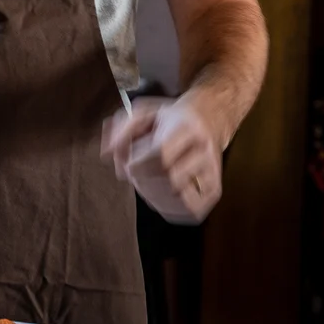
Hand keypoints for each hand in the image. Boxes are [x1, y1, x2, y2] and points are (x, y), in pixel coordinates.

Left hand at [102, 95, 221, 222]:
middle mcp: (205, 152)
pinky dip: (168, 208)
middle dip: (142, 181)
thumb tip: (107, 155)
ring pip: (180, 200)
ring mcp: (213, 173)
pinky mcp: (215, 191)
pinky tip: (159, 194)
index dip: (137, 166)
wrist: (208, 121)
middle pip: (169, 180)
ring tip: (146, 182)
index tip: (128, 164)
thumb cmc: (169, 118)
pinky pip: (191, 212)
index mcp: (186, 128)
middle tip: (135, 173)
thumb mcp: (143, 111)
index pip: (161, 156)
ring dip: (153, 197)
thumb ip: (122, 130)